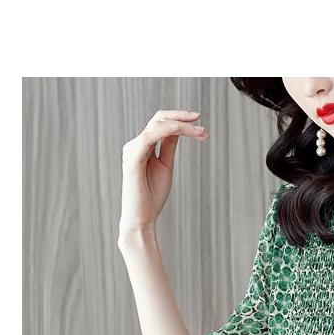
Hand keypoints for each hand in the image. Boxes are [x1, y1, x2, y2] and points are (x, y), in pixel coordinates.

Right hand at [119, 109, 208, 238]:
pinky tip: (186, 131)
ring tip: (200, 131)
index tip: (199, 125)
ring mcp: (132, 149)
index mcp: (142, 147)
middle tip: (200, 118)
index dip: (179, 120)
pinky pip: (151, 136)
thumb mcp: (165, 166)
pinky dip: (170, 130)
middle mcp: (135, 145)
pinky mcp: (133, 157)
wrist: (141, 218)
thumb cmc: (152, 196)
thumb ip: (168, 147)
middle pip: (158, 119)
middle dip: (180, 116)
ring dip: (181, 124)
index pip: (160, 124)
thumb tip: (177, 131)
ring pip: (157, 125)